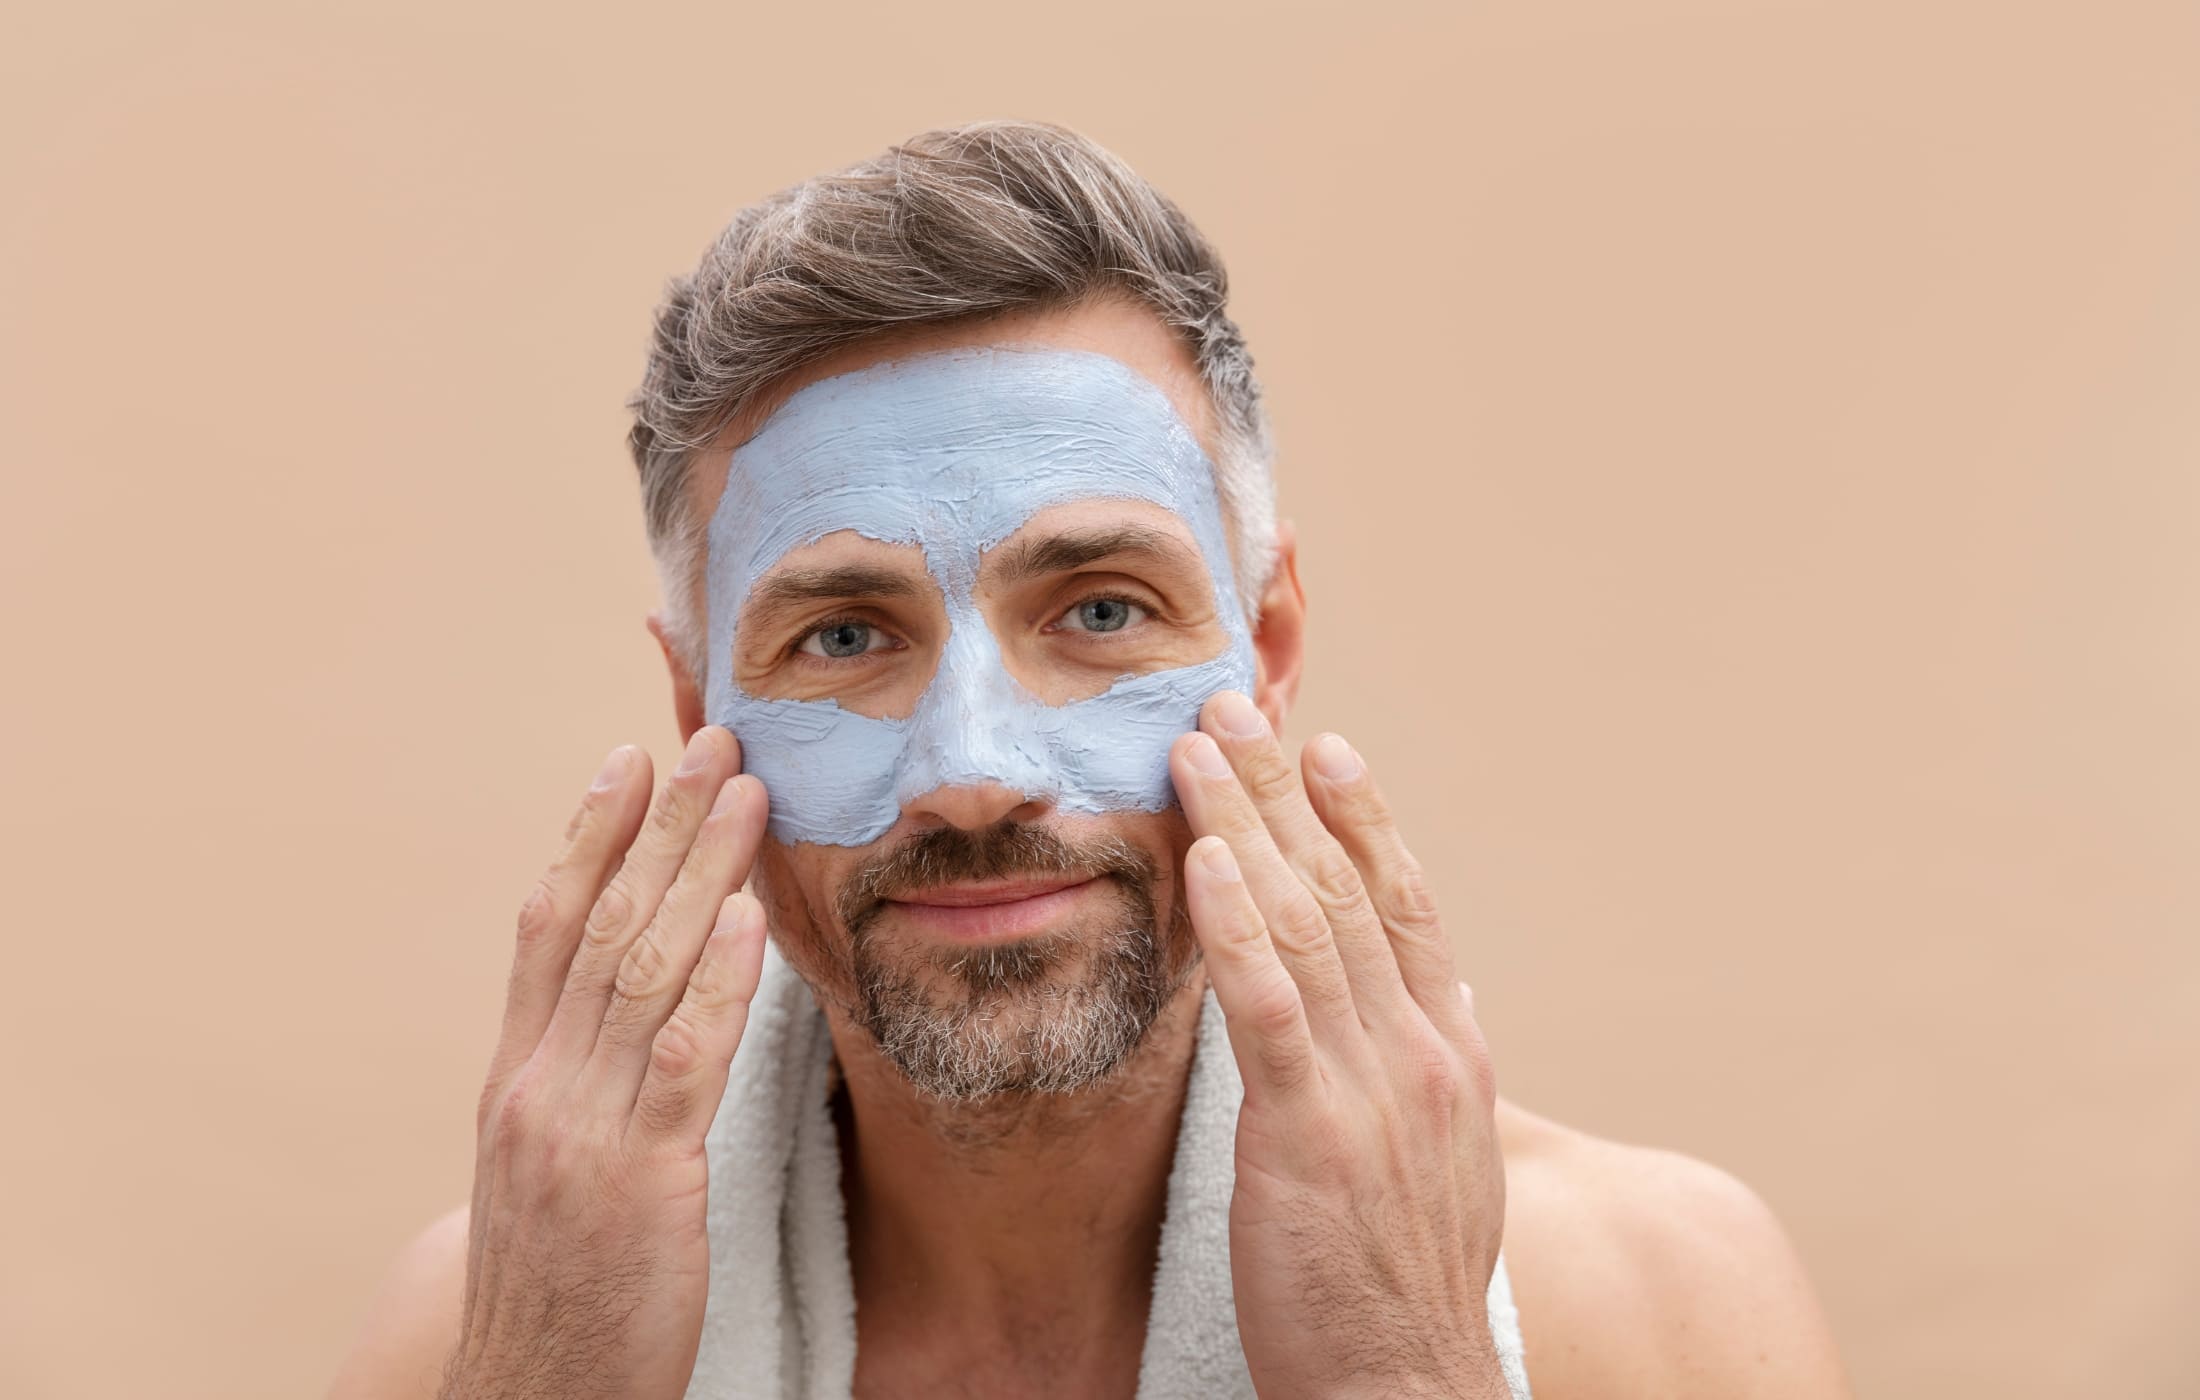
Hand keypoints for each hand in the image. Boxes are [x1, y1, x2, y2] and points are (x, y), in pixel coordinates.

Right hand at [442, 726, 769, 1399]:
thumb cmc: (557, 1287)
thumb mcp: (547, 1168)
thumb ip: (580, 1082)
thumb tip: (626, 1010)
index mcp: (517, 1077)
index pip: (546, 927)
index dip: (586, 835)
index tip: (625, 759)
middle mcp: (540, 1085)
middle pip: (599, 924)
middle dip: (658, 825)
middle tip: (709, 742)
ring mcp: (582, 1127)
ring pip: (642, 970)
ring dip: (698, 871)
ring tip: (746, 793)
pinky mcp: (639, 1178)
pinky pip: (681, 1058)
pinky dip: (717, 981)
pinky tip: (749, 918)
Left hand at [1169, 692, 1510, 1399]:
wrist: (1409, 1395)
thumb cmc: (1408, 1292)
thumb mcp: (1451, 1166)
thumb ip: (1444, 1075)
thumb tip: (1458, 1004)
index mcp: (1452, 1058)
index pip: (1409, 909)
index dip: (1367, 820)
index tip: (1329, 749)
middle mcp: (1422, 1054)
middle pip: (1352, 890)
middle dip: (1290, 790)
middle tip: (1238, 706)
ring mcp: (1371, 1090)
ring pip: (1307, 924)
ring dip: (1249, 822)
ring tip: (1199, 746)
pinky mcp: (1309, 1136)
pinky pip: (1269, 1008)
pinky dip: (1238, 923)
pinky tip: (1206, 857)